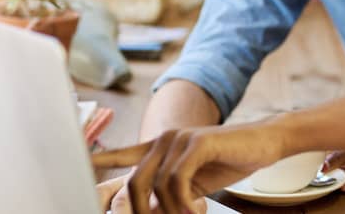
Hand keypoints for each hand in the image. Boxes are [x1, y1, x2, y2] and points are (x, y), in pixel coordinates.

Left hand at [91, 123, 285, 212]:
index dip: (100, 161)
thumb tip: (146, 210)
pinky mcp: (197, 142)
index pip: (123, 155)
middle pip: (135, 182)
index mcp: (160, 147)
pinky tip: (195, 210)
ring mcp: (179, 139)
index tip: (80, 164)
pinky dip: (182, 202)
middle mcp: (164, 139)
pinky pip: (176, 179)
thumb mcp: (193, 183)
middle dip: (141, 211)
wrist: (264, 143)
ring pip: (156, 185)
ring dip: (169, 211)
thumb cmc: (229, 161)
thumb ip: (168, 194)